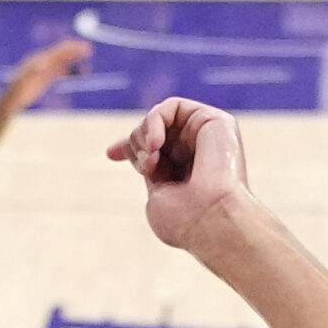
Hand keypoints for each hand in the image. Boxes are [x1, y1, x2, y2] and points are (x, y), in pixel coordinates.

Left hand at [3, 36, 92, 107]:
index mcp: (39, 59)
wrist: (14, 98)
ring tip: (86, 69)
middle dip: (76, 51)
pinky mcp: (47, 77)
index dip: (70, 48)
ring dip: (75, 62)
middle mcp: (43, 61)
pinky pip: (62, 71)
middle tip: (90, 50)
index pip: (58, 50)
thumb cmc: (19, 89)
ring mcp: (46, 69)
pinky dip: (71, 71)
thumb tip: (43, 65)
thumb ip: (34, 72)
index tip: (82, 47)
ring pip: (64, 62)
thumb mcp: (26, 80)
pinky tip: (78, 74)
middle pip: (62, 54)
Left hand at [107, 98, 252, 250]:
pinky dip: (154, 121)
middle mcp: (199, 152)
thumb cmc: (185, 221)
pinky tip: (155, 144)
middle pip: (152, 131)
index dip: (130, 146)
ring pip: (160, 116)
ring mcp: (208, 136)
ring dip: (144, 135)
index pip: (154, 149)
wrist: (212, 221)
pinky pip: (173, 106)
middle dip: (136, 144)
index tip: (111, 154)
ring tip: (150, 159)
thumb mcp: (158, 196)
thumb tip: (139, 155)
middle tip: (145, 167)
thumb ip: (152, 172)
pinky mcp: (216, 121)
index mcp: (186, 173)